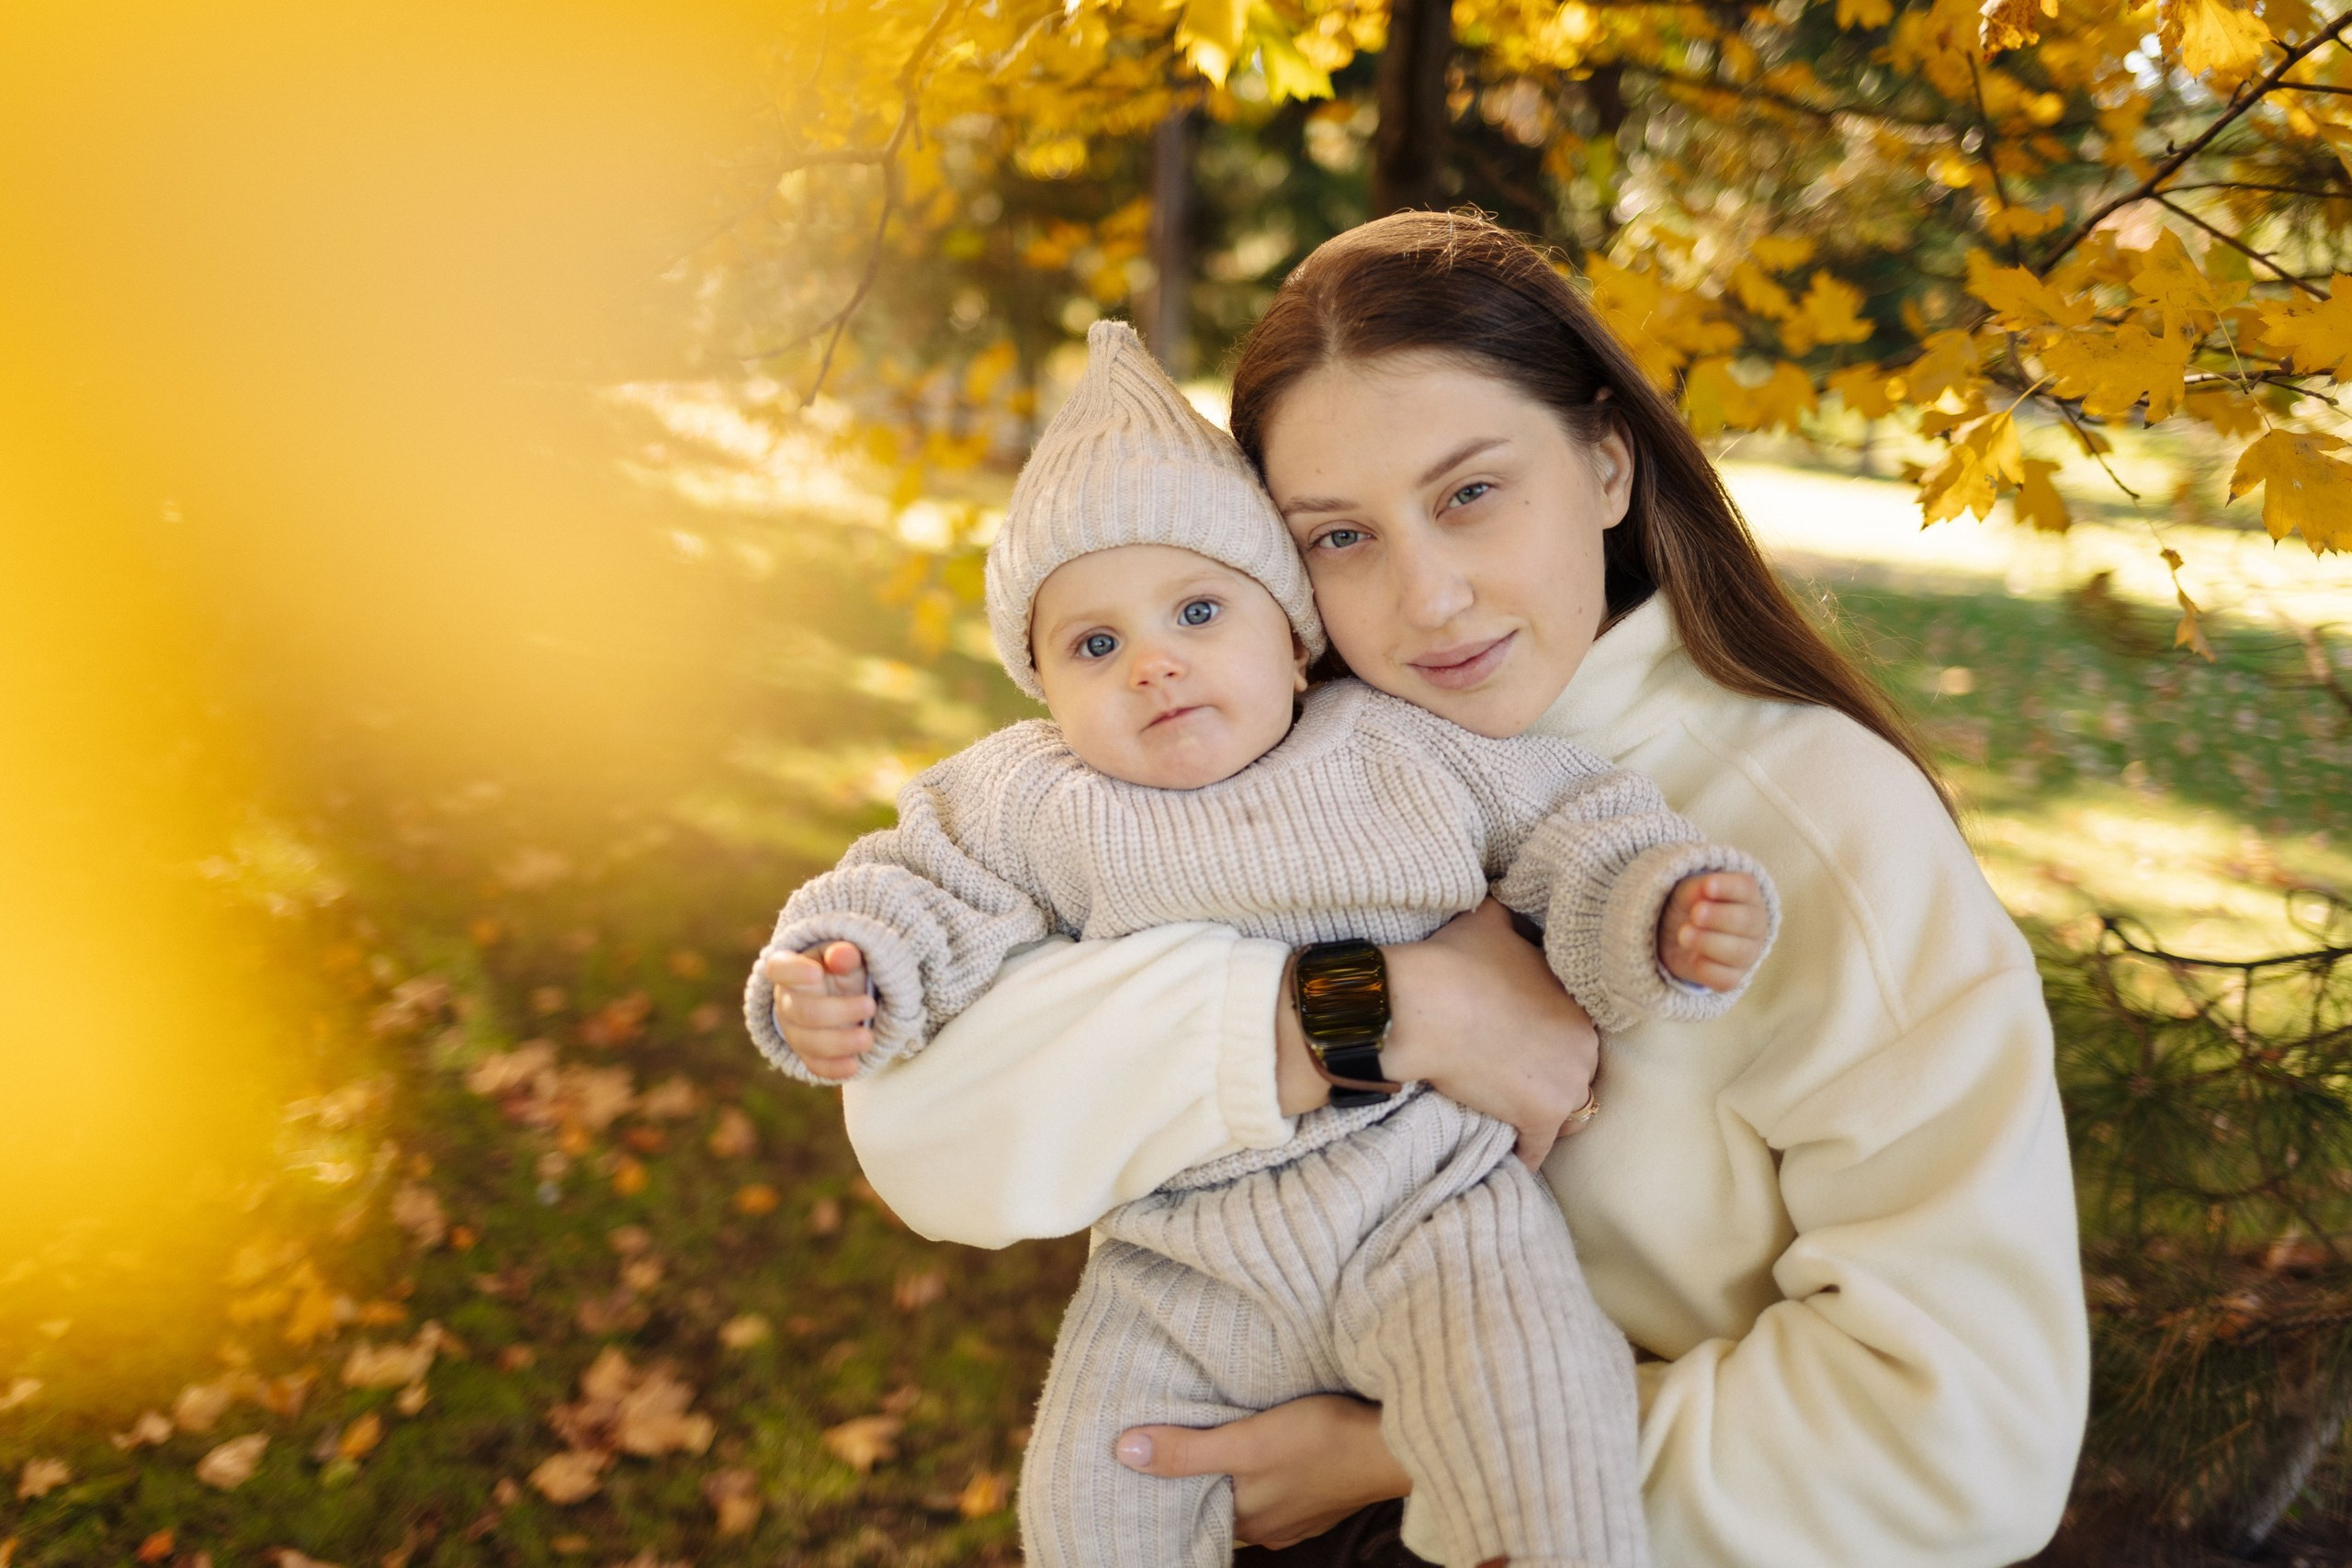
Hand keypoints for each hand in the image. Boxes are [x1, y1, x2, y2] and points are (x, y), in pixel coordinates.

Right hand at [760, 942, 873, 1080]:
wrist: (844, 995)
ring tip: (868, 1038)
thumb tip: (843, 955)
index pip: (779, 968)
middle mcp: (785, 1001)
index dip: (793, 972)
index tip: (817, 972)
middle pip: (800, 1011)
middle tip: (870, 1006)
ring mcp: (793, 1030)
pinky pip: (814, 1065)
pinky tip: (855, 1066)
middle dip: (836, 1012)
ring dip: (839, 1043)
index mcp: (790, 970)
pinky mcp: (806, 1053)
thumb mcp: (847, 957)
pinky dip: (834, 1068)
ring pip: (807, 1042)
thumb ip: (844, 955)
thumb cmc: (842, 970)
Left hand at [1112, 1394, 1409, 1549]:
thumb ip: (1187, 1450)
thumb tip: (1124, 1454)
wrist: (1397, 1444)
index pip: (1197, 1520)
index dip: (1173, 1500)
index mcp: (1249, 1521)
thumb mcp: (1246, 1442)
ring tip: (1217, 1451)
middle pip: (1225, 1511)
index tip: (1149, 1478)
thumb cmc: (1322, 1440)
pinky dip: (1271, 1477)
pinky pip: (1286, 1492)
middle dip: (1203, 1489)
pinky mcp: (1327, 1495)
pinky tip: (1272, 1454)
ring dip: (1238, 1482)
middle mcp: (1273, 1528)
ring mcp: (1304, 1515)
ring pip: (1255, 1502)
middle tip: (1175, 1457)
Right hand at [1276, 899, 1599, 1166]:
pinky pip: (1538, 1149)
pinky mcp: (1539, 1119)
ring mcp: (1566, 1086)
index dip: (1549, 1036)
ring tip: (1514, 1113)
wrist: (1425, 1007)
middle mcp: (1586, 1045)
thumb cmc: (1455, 962)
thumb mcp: (1491, 921)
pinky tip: (1511, 1156)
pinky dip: (1523, 1153)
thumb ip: (1510, 913)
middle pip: (1577, 1072)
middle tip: (1516, 1077)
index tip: (1525, 1042)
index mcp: (1579, 1001)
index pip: (1575, 1029)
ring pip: (1567, 1114)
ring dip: (1543, 1114)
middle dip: (1551, 1075)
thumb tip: (1507, 886)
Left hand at [1658, 871, 1767, 991]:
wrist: (1683, 935)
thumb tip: (1702, 890)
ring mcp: (1747, 955)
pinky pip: (1726, 979)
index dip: (1728, 887)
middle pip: (1745, 922)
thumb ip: (1696, 889)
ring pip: (1738, 953)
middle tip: (1695, 914)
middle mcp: (1755, 926)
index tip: (1707, 886)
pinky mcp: (1733, 978)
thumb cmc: (1694, 904)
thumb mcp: (1690, 890)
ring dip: (1708, 942)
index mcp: (1748, 897)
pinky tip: (1692, 958)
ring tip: (1684, 934)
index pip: (1746, 888)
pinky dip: (1708, 969)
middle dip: (1718, 917)